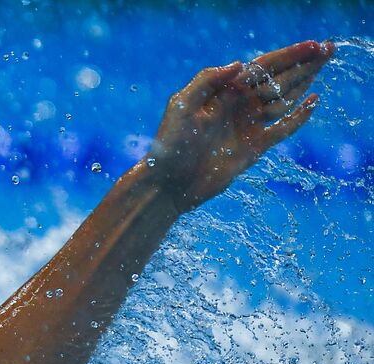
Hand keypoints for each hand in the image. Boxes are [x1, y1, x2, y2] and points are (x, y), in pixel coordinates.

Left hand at [147, 40, 333, 211]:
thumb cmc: (169, 144)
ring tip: (323, 65)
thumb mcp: (182, 106)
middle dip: (303, 63)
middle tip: (328, 49)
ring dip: (304, 82)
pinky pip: (283, 128)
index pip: (262, 67)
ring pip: (283, 99)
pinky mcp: (254, 147)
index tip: (312, 45)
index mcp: (224, 91)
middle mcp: (239, 105)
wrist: (169, 183)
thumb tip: (240, 64)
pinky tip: (313, 101)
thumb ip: (207, 81)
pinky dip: (299, 116)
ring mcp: (248, 126)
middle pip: (278, 79)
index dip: (288, 55)